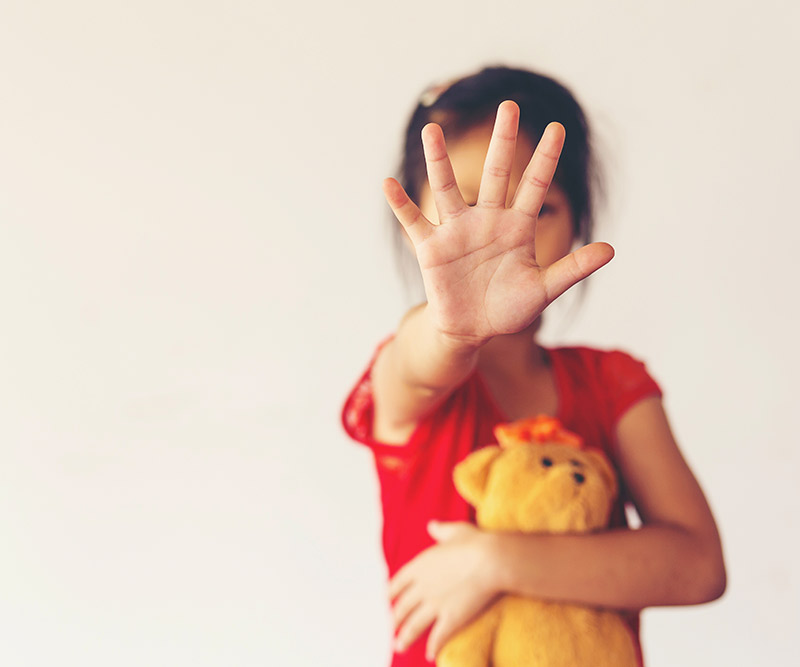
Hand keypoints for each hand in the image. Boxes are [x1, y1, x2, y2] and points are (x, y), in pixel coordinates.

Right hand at [383, 101, 613, 344]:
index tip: (557, 128)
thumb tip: (611, 250)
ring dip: (438, 160)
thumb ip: (572, 269)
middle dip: (502, 141)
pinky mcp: (431, 248)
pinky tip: (388, 183)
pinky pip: (413, 221)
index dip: (545, 158)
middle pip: (495, 174)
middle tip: (508, 106)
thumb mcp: (543, 290)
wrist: (472, 329)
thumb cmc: (507, 308)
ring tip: (431, 130)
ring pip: (447, 188)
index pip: (534, 186)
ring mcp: (457, 231)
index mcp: (516, 227)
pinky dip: (400, 204)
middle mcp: (487, 220)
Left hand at [388, 521, 499, 661]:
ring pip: (413, 626)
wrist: (491, 559)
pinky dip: (432, 648)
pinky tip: (429, 655)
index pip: (398, 583)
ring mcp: (435, 604)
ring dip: (405, 638)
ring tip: (399, 646)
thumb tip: (432, 525)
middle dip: (395, 619)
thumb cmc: (475, 542)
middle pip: (402, 607)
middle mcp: (422, 587)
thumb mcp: (455, 531)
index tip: (388, 600)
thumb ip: (441, 531)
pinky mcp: (451, 618)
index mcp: (420, 566)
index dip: (391, 593)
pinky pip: (437, 637)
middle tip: (392, 626)